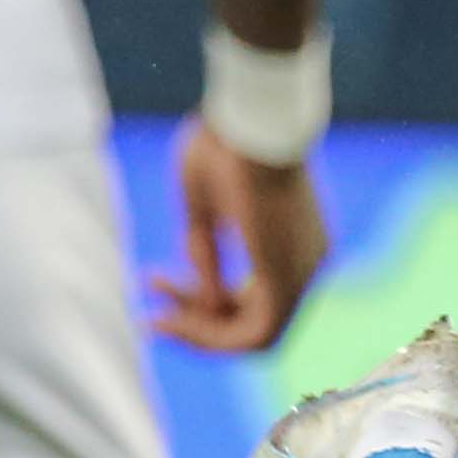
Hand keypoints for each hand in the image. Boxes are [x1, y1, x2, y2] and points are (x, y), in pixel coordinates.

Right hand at [147, 119, 331, 351]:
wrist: (253, 119)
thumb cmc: (227, 145)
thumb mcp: (205, 206)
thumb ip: (205, 251)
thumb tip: (207, 296)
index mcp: (295, 241)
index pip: (252, 297)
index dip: (202, 302)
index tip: (155, 282)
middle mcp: (308, 264)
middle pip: (253, 320)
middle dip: (196, 321)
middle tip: (149, 313)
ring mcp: (304, 276)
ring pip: (255, 337)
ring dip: (199, 335)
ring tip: (154, 320)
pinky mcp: (291, 282)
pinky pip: (254, 336)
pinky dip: (212, 336)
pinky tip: (173, 317)